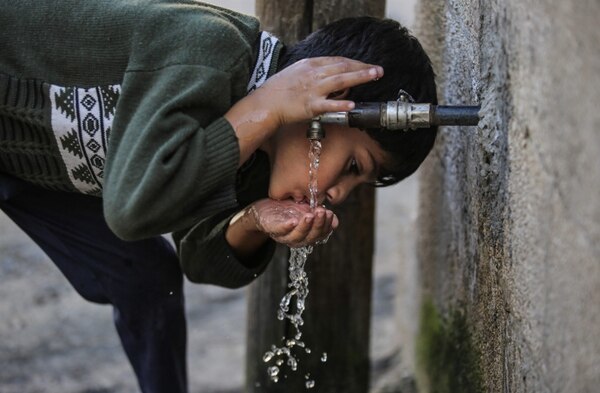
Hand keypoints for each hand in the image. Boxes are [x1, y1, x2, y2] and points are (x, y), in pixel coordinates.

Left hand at [251, 198, 338, 247]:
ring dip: (305, 226)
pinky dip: (287, 227)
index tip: (330, 214)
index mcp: (306, 235)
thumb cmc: (287, 210)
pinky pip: (280, 230)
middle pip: (310, 237)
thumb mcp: (306, 210)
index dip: (326, 226)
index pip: (320, 234)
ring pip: (297, 236)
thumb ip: (319, 215)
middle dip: (318, 225)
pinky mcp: (272, 229)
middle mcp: (296, 239)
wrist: (263, 211)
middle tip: (322, 212)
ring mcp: (284, 235)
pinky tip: (293, 221)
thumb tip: (335, 221)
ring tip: (310, 215)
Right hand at [252, 56, 383, 126]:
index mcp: (310, 65)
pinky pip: (329, 104)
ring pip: (340, 80)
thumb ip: (314, 72)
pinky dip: (341, 104)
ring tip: (373, 76)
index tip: (366, 65)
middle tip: (378, 70)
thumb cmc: (279, 89)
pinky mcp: (310, 106)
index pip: (338, 60)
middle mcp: (313, 74)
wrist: (266, 103)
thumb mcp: (296, 72)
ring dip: (359, 77)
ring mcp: (313, 90)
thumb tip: (331, 74)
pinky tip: (352, 104)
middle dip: (363, 68)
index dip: (355, 63)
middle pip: (343, 67)